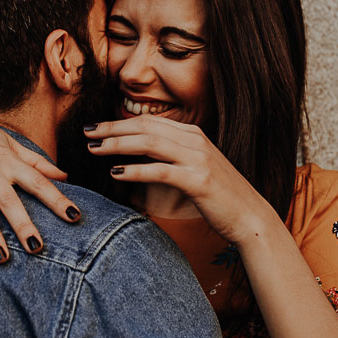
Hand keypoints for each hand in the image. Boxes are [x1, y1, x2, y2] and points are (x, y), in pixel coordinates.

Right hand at [0, 98, 81, 261]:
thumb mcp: (9, 142)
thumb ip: (36, 161)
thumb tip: (65, 176)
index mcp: (9, 160)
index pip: (38, 181)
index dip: (57, 199)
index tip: (74, 216)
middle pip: (9, 200)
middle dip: (23, 224)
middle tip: (37, 248)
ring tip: (1, 258)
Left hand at [82, 116, 277, 243]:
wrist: (250, 216)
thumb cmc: (219, 196)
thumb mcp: (195, 167)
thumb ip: (172, 156)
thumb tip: (138, 155)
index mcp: (193, 134)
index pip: (149, 121)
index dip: (119, 122)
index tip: (96, 128)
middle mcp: (195, 141)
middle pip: (145, 127)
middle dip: (112, 128)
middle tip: (86, 133)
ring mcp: (198, 159)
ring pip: (149, 144)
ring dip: (117, 145)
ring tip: (95, 150)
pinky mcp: (198, 180)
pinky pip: (159, 171)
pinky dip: (134, 170)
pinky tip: (116, 174)